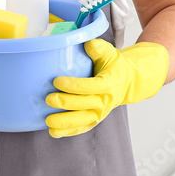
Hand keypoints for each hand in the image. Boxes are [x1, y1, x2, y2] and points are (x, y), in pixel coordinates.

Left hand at [45, 39, 168, 137]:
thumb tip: (87, 43)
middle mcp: (105, 101)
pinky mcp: (95, 120)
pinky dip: (69, 132)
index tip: (56, 81)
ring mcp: (100, 113)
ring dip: (65, 123)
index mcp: (108, 84)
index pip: (89, 86)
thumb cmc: (114, 66)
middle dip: (65, 103)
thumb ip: (99, 48)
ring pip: (82, 121)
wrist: (126, 82)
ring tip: (49, 122)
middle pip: (84, 105)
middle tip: (48, 99)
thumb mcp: (109, 53)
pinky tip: (54, 132)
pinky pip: (82, 128)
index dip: (73, 85)